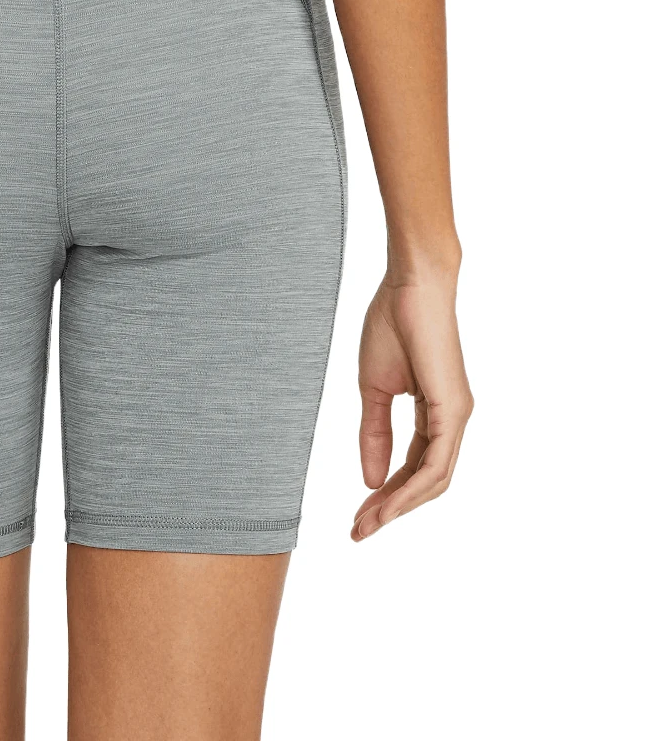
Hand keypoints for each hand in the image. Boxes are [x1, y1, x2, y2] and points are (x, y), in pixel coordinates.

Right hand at [352, 265, 471, 539]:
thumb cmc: (392, 324)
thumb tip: (371, 479)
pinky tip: (387, 502)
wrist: (410, 285)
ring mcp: (457, 416)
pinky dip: (412, 487)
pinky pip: (437, 462)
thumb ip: (374, 432)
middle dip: (391, 509)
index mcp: (434, 413)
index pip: (412, 466)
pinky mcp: (454, 409)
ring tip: (367, 524)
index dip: (386, 494)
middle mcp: (452, 420)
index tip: (357, 515)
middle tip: (358, 530)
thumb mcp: (374, 388)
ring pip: (434, 480)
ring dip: (400, 506)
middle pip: (426, 482)